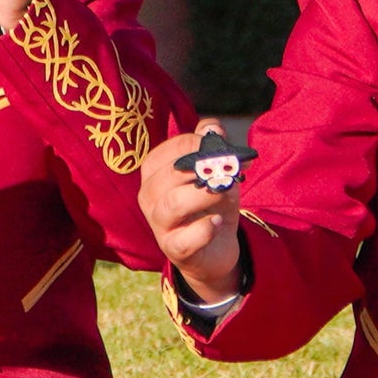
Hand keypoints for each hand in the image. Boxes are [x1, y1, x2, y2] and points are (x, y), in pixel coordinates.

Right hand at [139, 124, 243, 302]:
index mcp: (154, 171)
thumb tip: (213, 128)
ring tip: (224, 191)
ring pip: (173, 204)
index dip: (198, 145)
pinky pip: (185, 239)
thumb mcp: (215, 171)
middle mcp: (149, 196)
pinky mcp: (173, 249)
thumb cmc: (210, 203)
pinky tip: (217, 222)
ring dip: (203, 194)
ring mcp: (158, 224)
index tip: (225, 150)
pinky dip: (204, 229)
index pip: (169, 150)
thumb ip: (213, 146)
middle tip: (228, 170)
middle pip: (170, 175)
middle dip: (203, 168)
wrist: (214, 248)